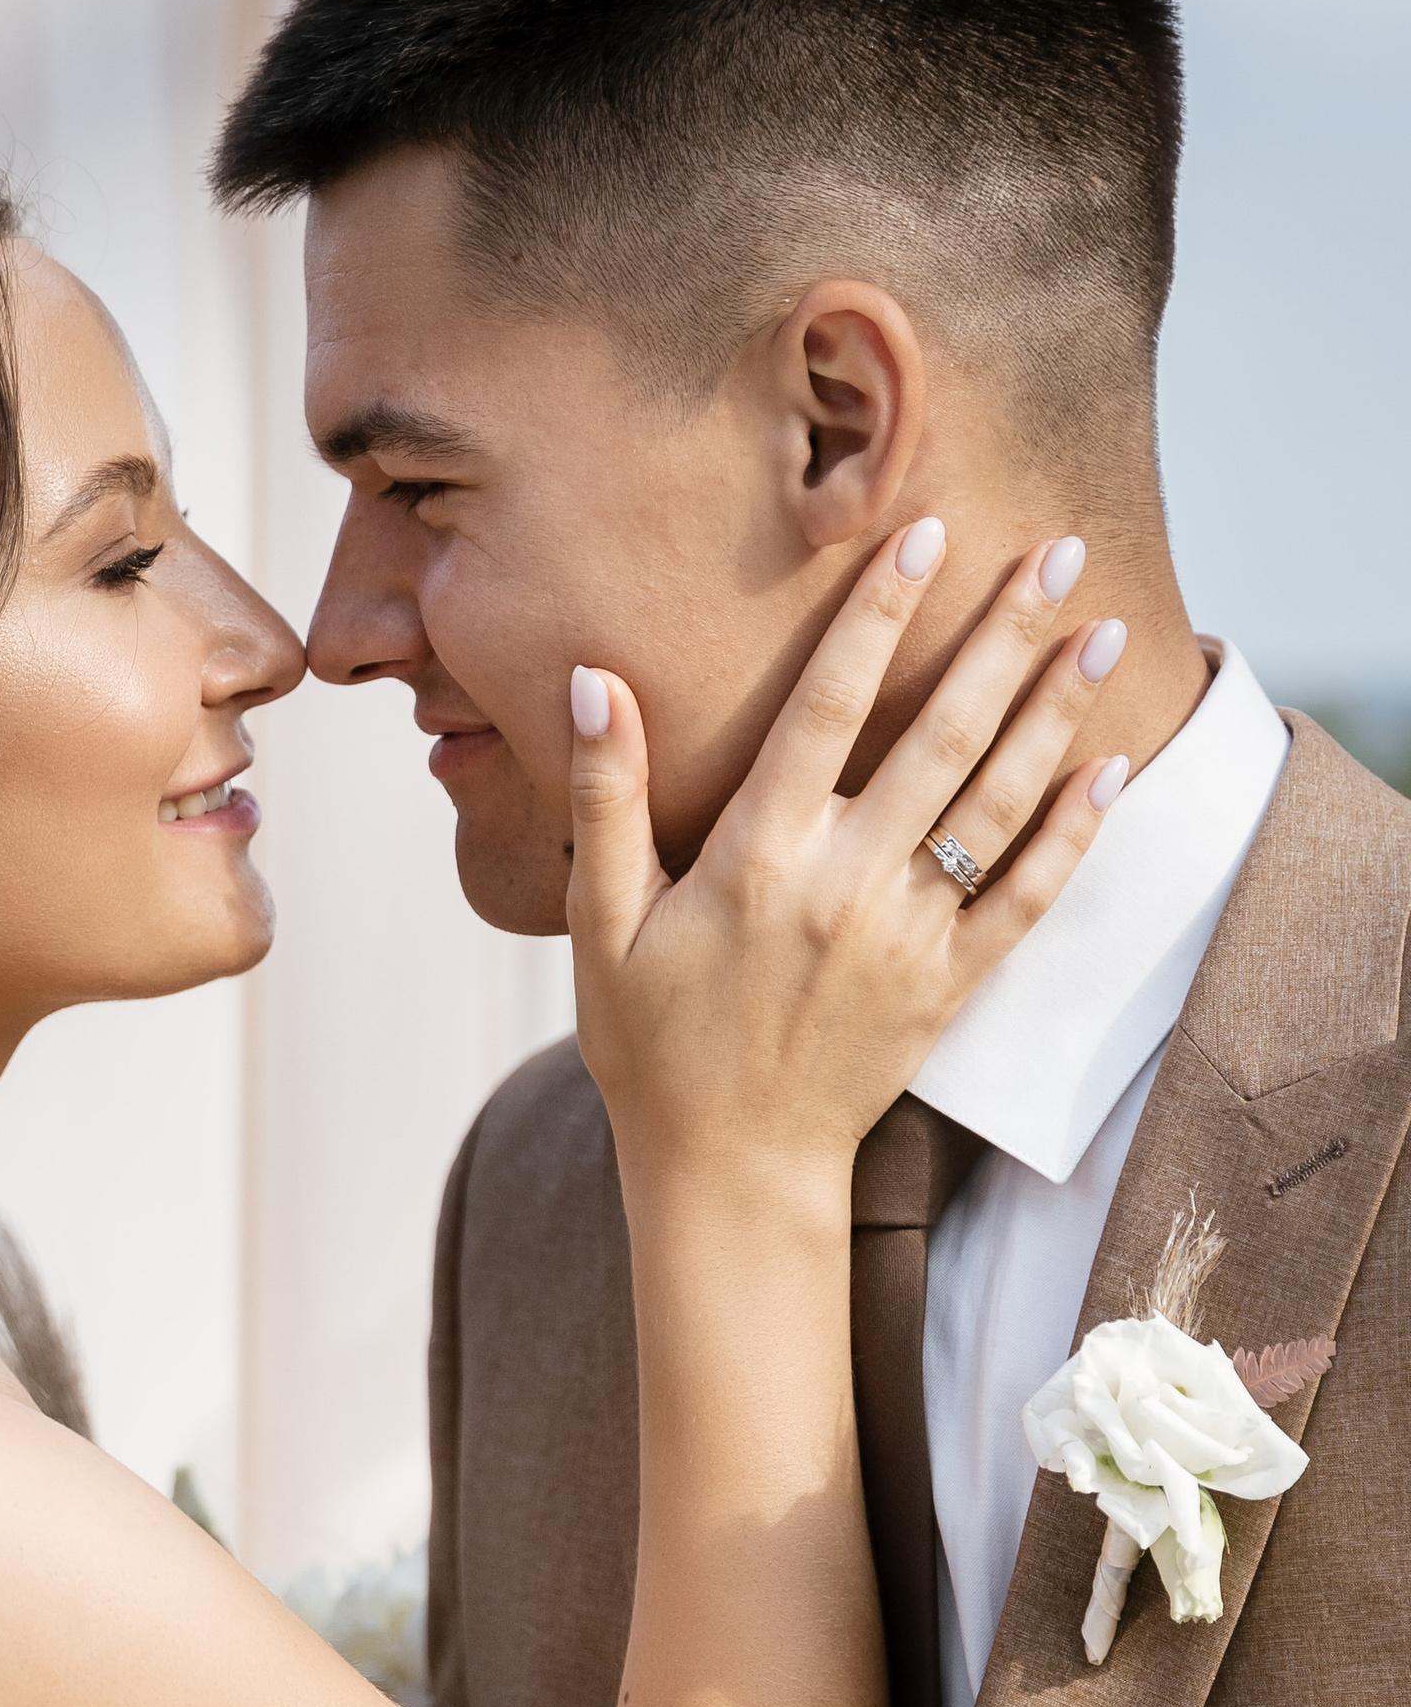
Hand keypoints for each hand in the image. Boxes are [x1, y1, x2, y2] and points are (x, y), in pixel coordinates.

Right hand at [569, 525, 1117, 1203]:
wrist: (728, 1172)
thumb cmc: (651, 1046)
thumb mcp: (602, 924)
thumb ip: (608, 798)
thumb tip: (596, 681)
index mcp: (757, 858)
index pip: (827, 708)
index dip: (877, 615)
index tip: (925, 534)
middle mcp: (844, 887)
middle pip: (940, 735)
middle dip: (1001, 635)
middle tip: (1058, 551)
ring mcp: (907, 938)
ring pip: (997, 803)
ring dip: (1055, 710)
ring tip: (1106, 628)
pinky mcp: (949, 987)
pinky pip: (1027, 899)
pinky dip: (1074, 833)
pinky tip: (1110, 768)